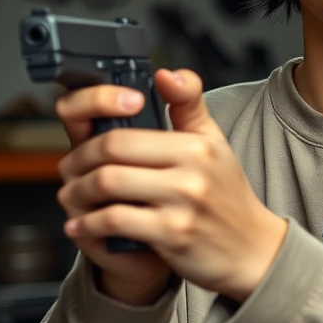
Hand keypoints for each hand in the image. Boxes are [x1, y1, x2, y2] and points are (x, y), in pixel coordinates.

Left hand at [57, 69, 287, 303]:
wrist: (252, 248)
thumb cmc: (226, 196)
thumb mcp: (214, 144)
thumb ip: (189, 105)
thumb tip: (164, 74)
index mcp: (197, 145)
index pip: (124, 131)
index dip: (90, 139)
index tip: (83, 148)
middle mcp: (192, 171)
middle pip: (109, 155)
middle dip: (76, 165)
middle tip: (70, 173)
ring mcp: (183, 204)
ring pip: (106, 186)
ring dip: (76, 194)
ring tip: (73, 197)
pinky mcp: (173, 235)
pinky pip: (114, 222)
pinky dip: (88, 225)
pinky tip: (83, 225)